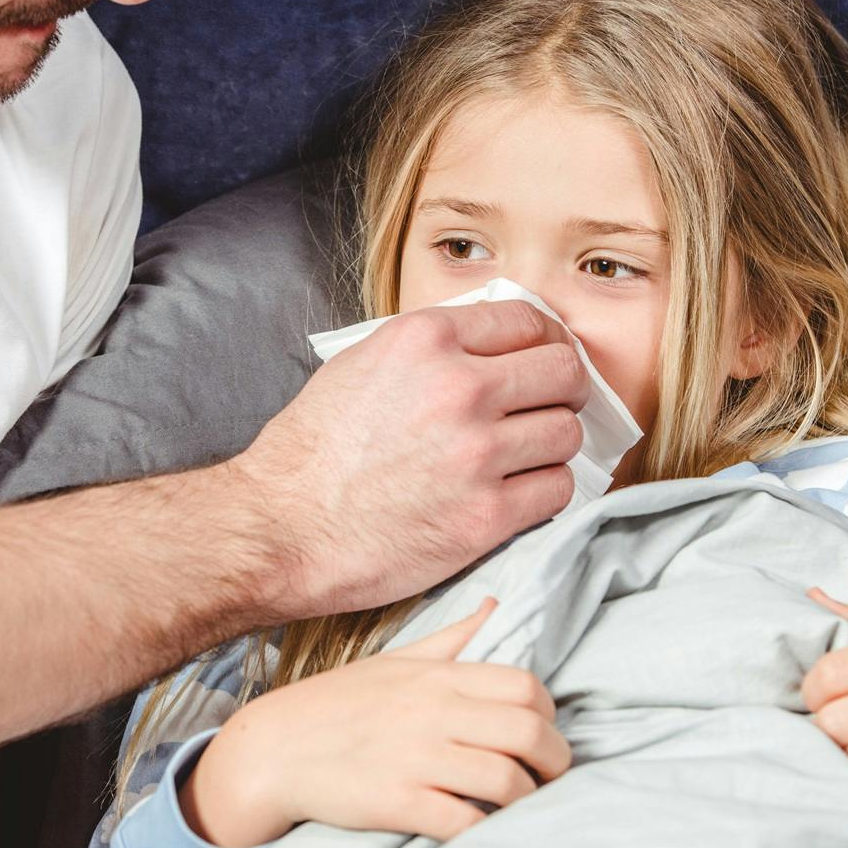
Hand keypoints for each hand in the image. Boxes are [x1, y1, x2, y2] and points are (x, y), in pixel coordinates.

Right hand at [179, 599, 571, 847]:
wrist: (272, 749)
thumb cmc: (338, 704)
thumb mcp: (396, 661)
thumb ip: (453, 639)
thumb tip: (496, 606)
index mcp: (437, 677)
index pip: (525, 686)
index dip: (548, 714)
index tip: (540, 734)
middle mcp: (432, 713)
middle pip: (529, 733)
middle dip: (555, 762)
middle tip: (549, 778)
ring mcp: (416, 759)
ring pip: (507, 781)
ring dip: (526, 800)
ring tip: (519, 807)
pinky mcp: (399, 803)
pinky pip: (465, 823)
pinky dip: (486, 831)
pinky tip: (482, 828)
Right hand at [233, 300, 589, 618]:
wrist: (281, 527)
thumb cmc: (311, 452)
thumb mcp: (362, 364)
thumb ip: (430, 349)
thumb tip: (490, 346)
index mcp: (426, 340)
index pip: (528, 320)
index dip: (545, 340)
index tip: (544, 360)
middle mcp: (459, 387)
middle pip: (563, 372)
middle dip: (561, 390)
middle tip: (546, 407)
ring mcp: (477, 453)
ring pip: (567, 433)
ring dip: (551, 445)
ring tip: (524, 456)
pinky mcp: (485, 515)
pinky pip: (557, 490)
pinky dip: (544, 491)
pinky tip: (517, 492)